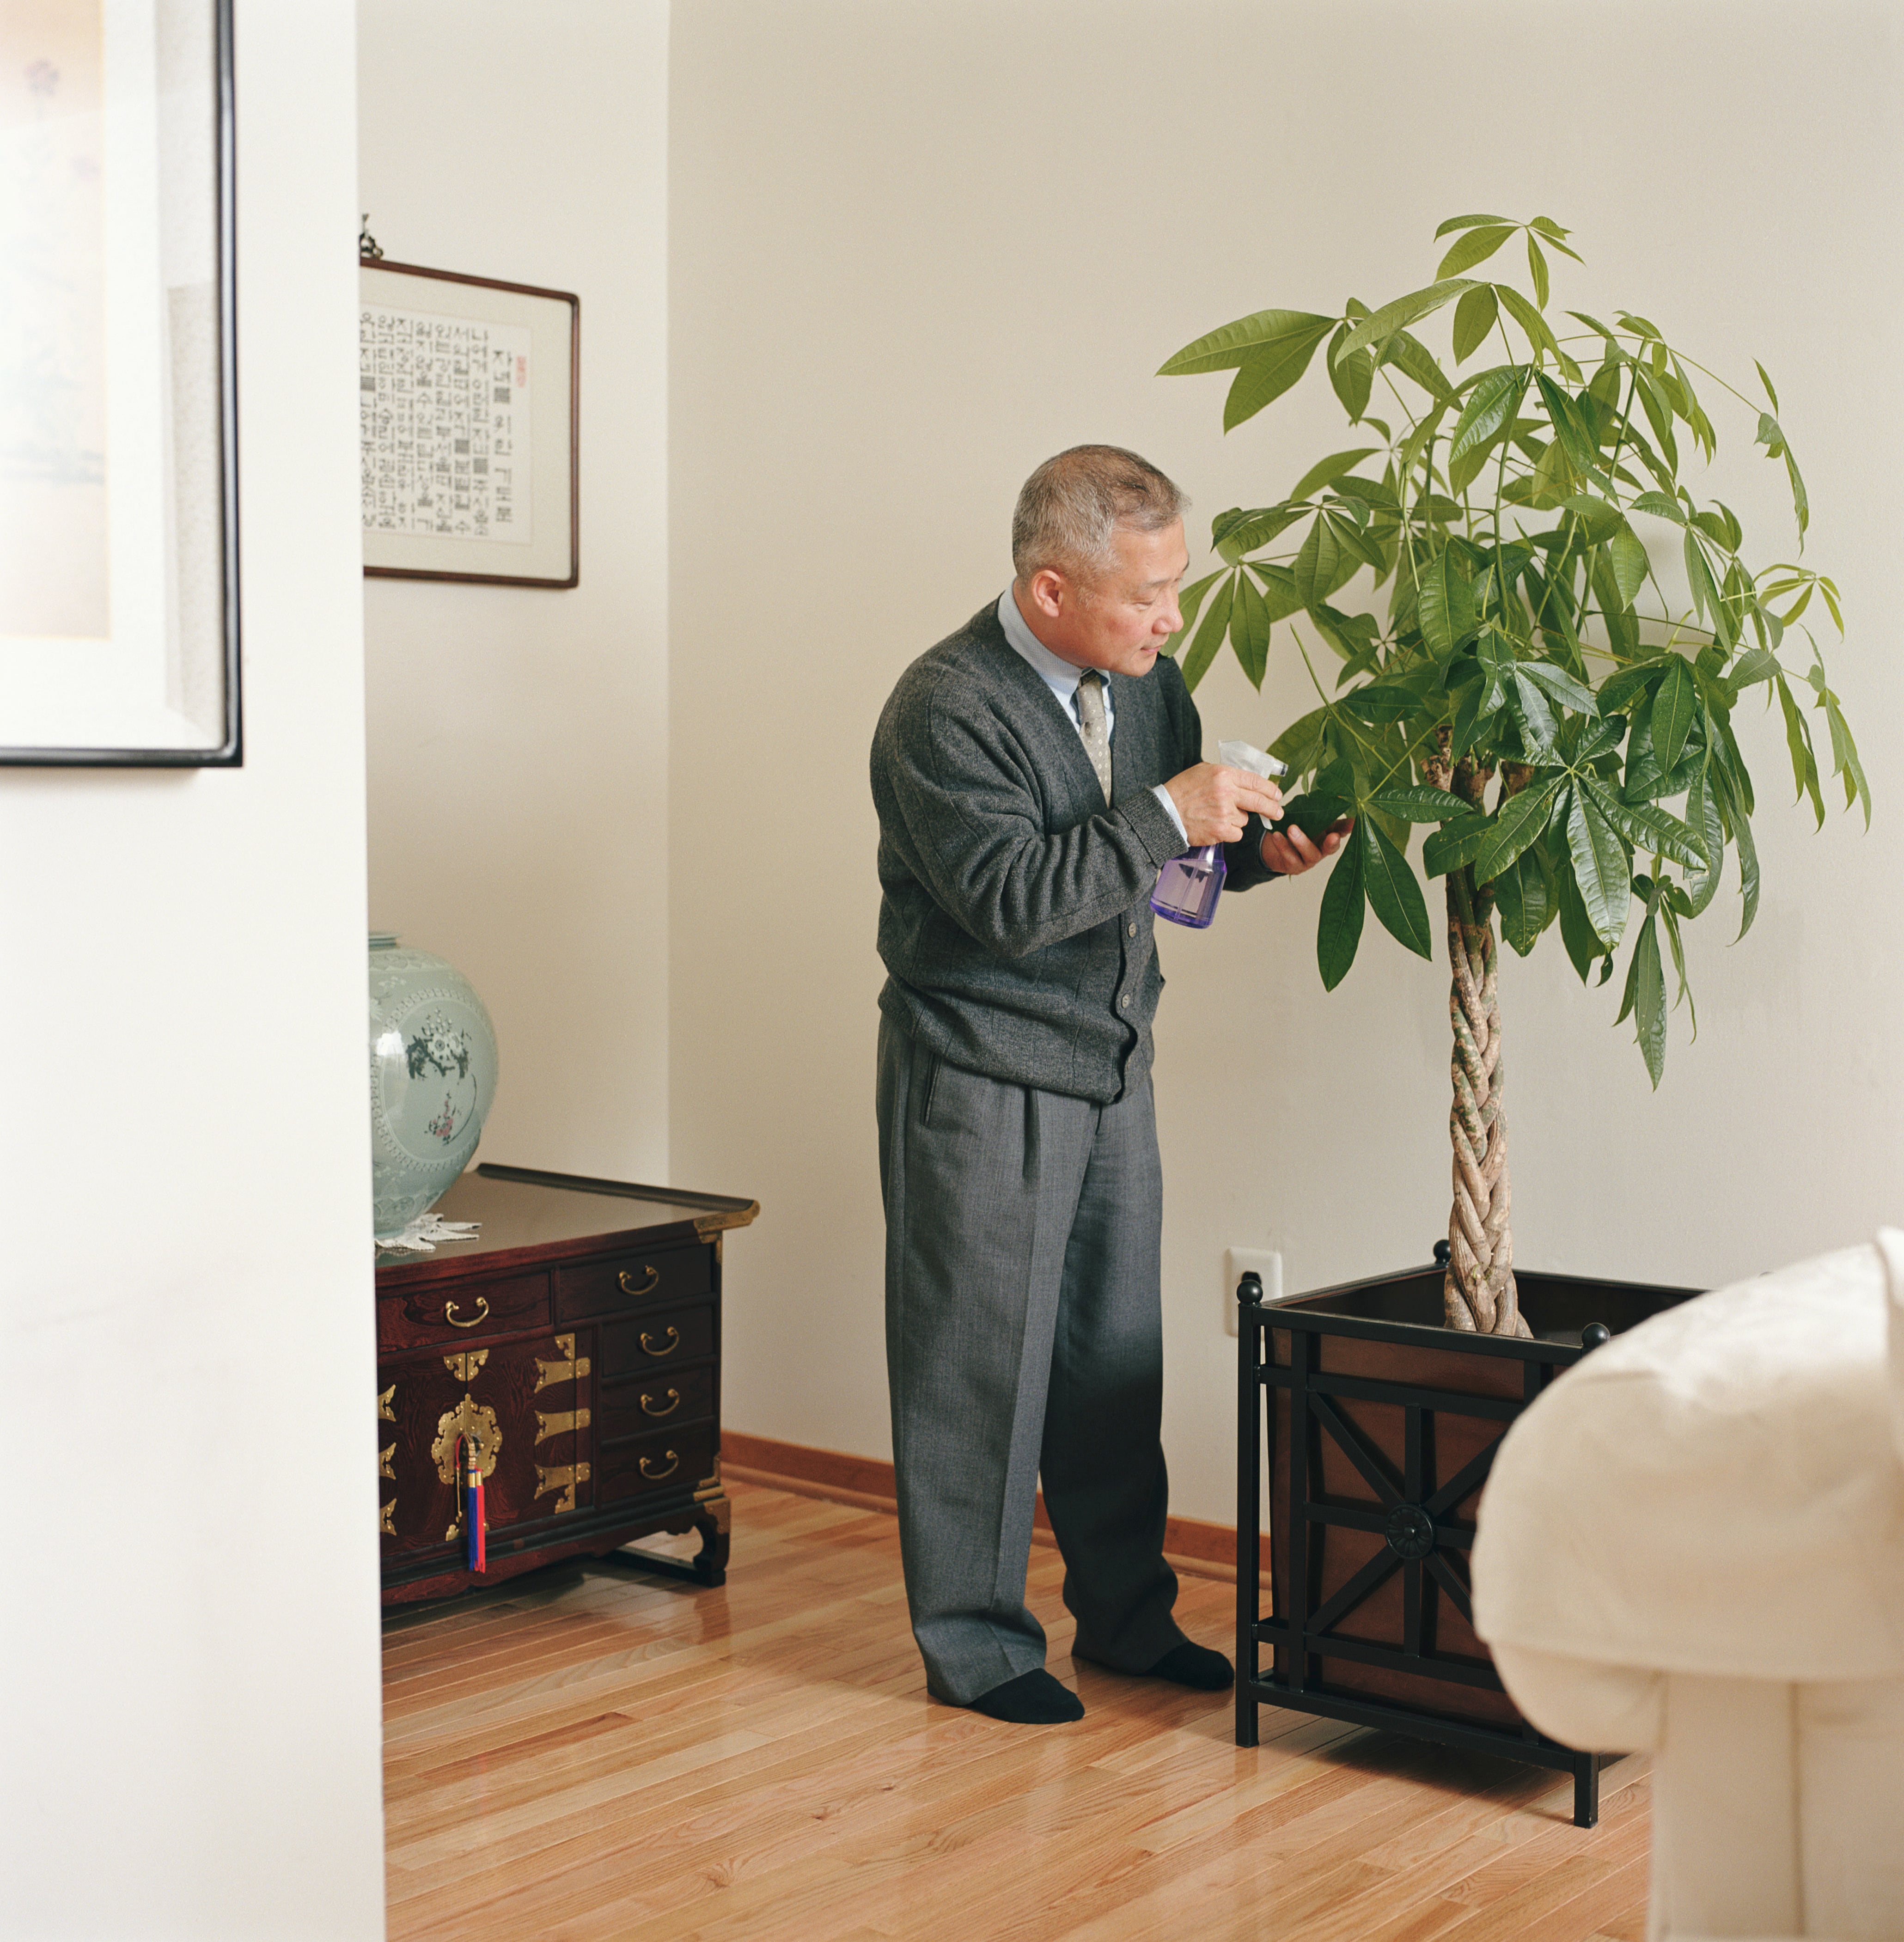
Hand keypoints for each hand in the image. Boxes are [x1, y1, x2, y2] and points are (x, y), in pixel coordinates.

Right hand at [1164, 763, 1283, 846]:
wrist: (1165, 813)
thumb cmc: (1181, 791)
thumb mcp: (1203, 771)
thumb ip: (1226, 775)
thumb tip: (1247, 782)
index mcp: (1223, 774)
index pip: (1255, 781)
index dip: (1270, 788)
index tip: (1277, 794)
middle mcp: (1227, 792)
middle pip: (1259, 801)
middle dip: (1272, 808)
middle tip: (1278, 812)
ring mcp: (1225, 813)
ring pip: (1245, 819)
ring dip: (1237, 819)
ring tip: (1217, 815)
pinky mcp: (1221, 830)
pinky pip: (1237, 833)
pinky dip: (1230, 831)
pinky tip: (1215, 826)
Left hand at [1262, 817, 1352, 876]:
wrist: (1273, 846)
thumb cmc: (1295, 828)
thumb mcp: (1307, 817)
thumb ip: (1320, 808)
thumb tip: (1337, 794)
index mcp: (1327, 835)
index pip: (1341, 831)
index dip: (1348, 828)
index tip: (1353, 822)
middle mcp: (1321, 849)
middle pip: (1331, 848)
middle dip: (1332, 843)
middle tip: (1333, 836)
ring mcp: (1308, 860)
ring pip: (1310, 853)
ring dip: (1302, 841)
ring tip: (1292, 829)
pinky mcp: (1294, 866)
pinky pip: (1289, 857)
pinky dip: (1283, 846)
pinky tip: (1277, 835)